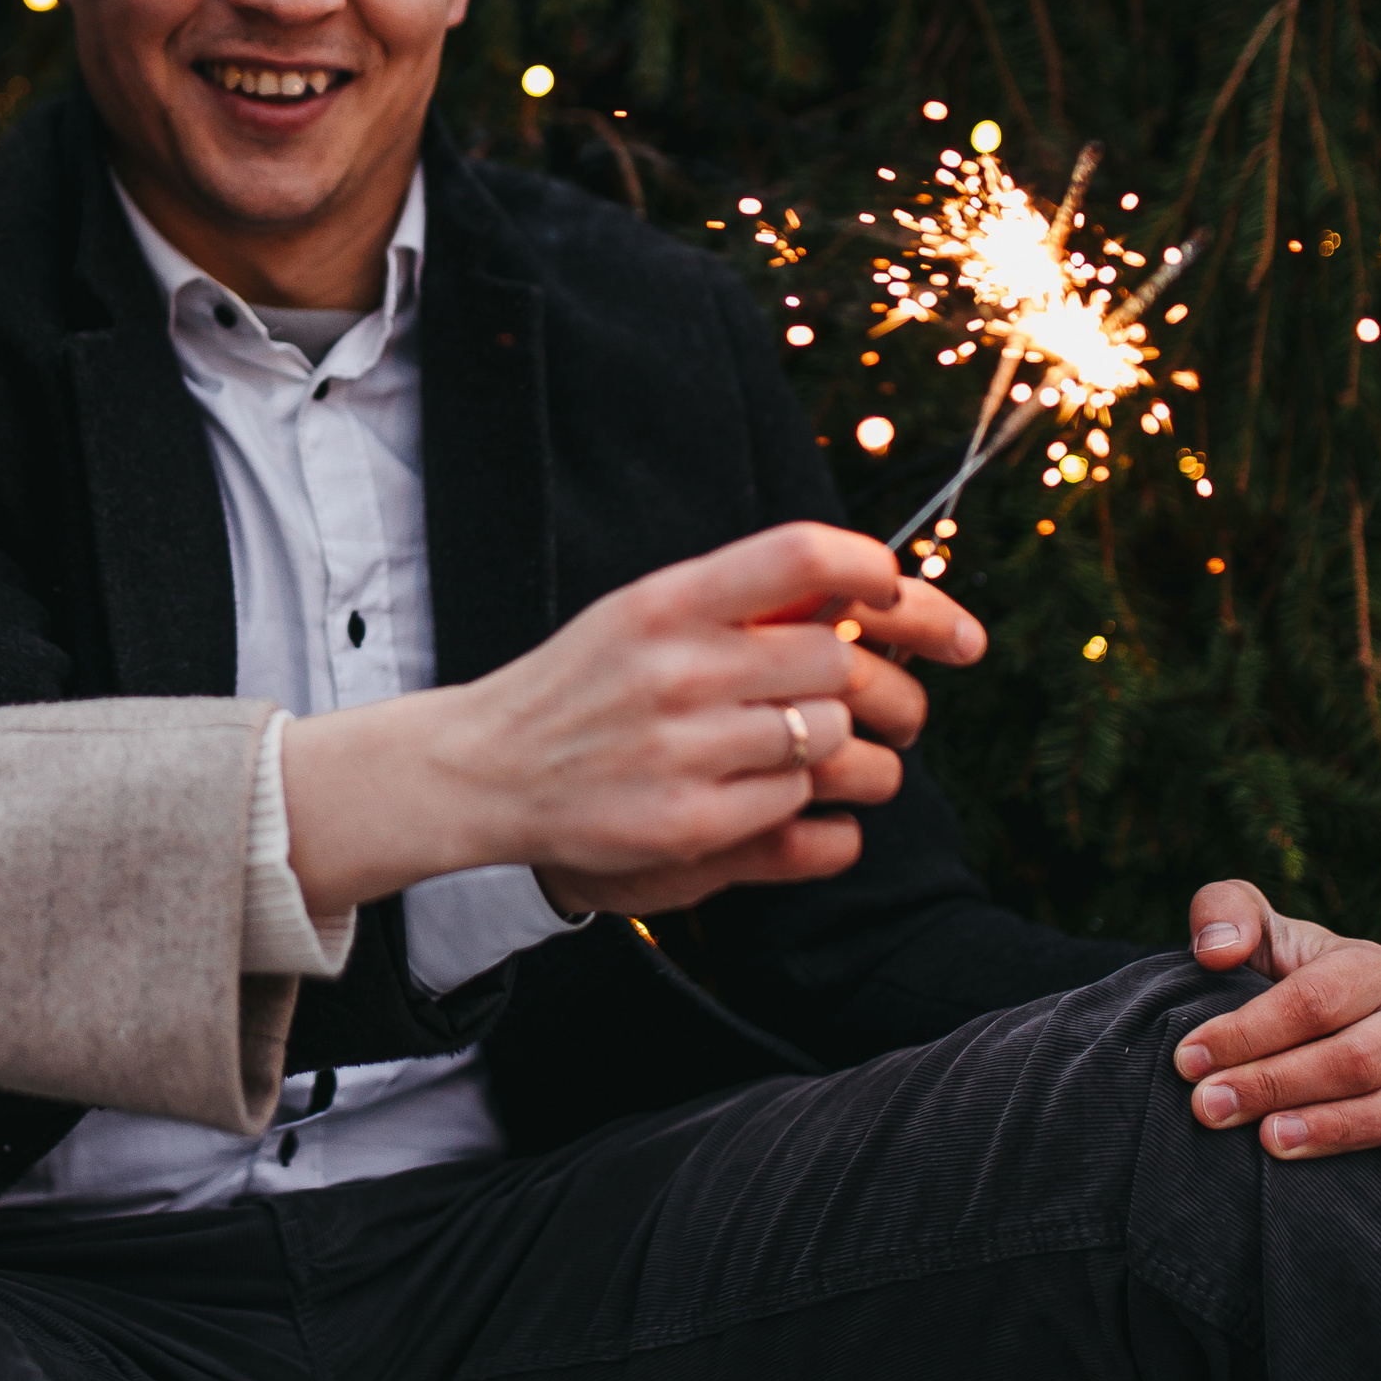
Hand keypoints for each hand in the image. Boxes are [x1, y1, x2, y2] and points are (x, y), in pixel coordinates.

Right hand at [282, 523, 982, 927]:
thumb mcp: (642, 614)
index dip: (873, 569)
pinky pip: (805, 814)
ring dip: (850, 754)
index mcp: (667, 600)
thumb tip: (874, 591)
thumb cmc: (583, 685)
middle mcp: (675, 667)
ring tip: (833, 758)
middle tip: (892, 707)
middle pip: (836, 660)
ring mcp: (681, 749)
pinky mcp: (688, 825)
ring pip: (832, 742)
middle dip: (876, 687)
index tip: (898, 593)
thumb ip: (741, 602)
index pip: (801, 556)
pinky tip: (788, 805)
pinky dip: (818, 814)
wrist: (482, 768)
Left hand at [1174, 879, 1380, 1180]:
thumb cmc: (1269, 975)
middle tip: (1211, 1107)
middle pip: (1356, 1058)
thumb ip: (1222, 914)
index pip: (1313, 1000)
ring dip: (1341, 1128)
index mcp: (1369, 966)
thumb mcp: (1244, 930)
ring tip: (1273, 1142)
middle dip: (1275, 1085)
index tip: (1190, 1059)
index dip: (1249, 1032)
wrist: (1304, 1030)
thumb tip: (1218, 951)